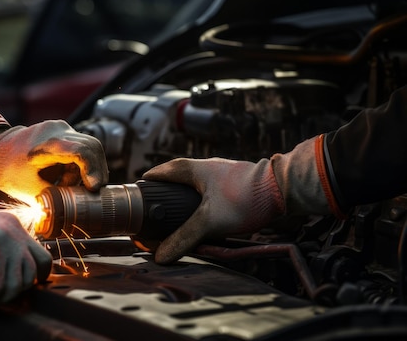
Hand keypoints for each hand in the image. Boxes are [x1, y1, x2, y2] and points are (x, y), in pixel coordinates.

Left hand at [0, 120, 107, 203]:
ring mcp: (60, 128)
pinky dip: (77, 165)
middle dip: (96, 171)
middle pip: (92, 147)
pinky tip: (64, 178)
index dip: (92, 170)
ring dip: (84, 170)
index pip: (82, 151)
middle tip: (94, 191)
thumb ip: (56, 200)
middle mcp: (58, 130)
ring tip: (67, 186)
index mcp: (47, 144)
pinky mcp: (61, 132)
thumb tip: (76, 213)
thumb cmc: (7, 170)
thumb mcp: (31, 191)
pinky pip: (79, 147)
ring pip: (88, 147)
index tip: (94, 188)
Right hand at [0, 205, 51, 312]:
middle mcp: (12, 236)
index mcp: (12, 224)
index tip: (34, 281)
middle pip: (30, 274)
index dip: (37, 273)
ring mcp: (3, 252)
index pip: (40, 255)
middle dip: (17, 286)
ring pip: (14, 288)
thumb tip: (17, 269)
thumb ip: (3, 243)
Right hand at [142, 137, 331, 263]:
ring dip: (186, 197)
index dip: (149, 181)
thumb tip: (161, 255)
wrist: (283, 189)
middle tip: (157, 205)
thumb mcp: (209, 221)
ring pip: (196, 184)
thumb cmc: (244, 198)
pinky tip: (206, 216)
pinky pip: (211, 191)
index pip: (163, 171)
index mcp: (193, 169)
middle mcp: (206, 167)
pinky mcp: (235, 183)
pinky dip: (203, 202)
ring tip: (179, 214)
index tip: (139, 190)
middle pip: (178, 176)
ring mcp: (222, 174)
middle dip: (167, 191)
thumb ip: (184, 238)